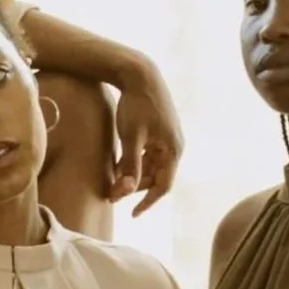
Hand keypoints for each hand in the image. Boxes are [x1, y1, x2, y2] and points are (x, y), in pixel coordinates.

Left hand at [109, 69, 183, 216]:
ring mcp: (169, 138)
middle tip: (112, 194)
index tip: (132, 214)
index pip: (163, 186)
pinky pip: (151, 155)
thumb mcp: (131, 138)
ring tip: (114, 182)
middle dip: (136, 188)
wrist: (140, 74)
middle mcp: (175, 146)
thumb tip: (124, 193)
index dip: (147, 202)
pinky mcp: (162, 131)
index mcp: (173, 150)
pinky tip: (121, 165)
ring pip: (153, 167)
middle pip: (157, 177)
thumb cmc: (135, 105)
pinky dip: (137, 163)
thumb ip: (130, 166)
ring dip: (135, 176)